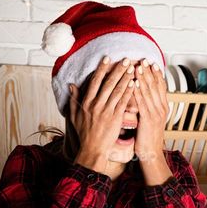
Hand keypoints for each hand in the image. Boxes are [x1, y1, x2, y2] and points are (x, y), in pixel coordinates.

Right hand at [69, 56, 134, 175]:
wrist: (92, 149)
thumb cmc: (84, 133)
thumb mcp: (74, 116)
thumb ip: (74, 99)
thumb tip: (71, 85)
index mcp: (86, 102)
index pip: (94, 81)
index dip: (101, 69)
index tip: (107, 58)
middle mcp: (96, 104)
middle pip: (108, 83)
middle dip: (118, 69)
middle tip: (126, 59)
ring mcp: (106, 111)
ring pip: (117, 90)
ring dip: (126, 78)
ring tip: (132, 68)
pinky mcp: (116, 117)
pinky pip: (124, 101)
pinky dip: (129, 91)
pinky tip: (135, 83)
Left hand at [134, 59, 172, 185]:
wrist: (151, 154)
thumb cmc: (147, 138)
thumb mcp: (150, 119)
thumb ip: (148, 106)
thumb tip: (142, 95)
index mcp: (162, 107)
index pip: (160, 86)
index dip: (156, 74)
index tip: (151, 63)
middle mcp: (161, 108)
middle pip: (156, 85)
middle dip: (150, 72)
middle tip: (144, 60)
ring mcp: (156, 113)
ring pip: (149, 91)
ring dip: (144, 77)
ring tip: (139, 66)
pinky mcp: (148, 119)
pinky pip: (142, 101)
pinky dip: (138, 90)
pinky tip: (133, 82)